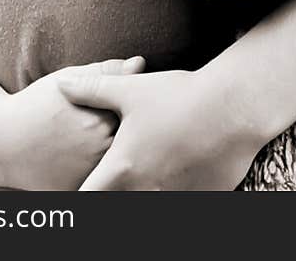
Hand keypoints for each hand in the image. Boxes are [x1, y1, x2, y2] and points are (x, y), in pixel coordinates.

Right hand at [0, 55, 145, 190]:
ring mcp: (88, 177)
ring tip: (104, 141)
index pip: (134, 116)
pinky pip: (101, 184)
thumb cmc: (34, 106)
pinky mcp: (77, 193)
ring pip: (116, 163)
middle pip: (128, 142)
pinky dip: (102, 173)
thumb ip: (105, 73)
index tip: (135, 106)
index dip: (135, 110)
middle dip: (130, 133)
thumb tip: (140, 63)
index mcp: (99, 123)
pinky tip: (90, 159)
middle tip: (124, 125)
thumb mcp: (66, 81)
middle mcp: (97, 154)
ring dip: (117, 154)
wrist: (0, 144)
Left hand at [54, 68, 262, 189]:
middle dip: (114, 194)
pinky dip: (173, 193)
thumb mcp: (131, 91)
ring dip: (143, 194)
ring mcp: (173, 202)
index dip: (81, 196)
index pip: (86, 200)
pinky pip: (178, 205)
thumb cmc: (179, 97)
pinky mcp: (199, 203)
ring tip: (151, 170)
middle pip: (117, 208)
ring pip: (147, 209)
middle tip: (119, 178)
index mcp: (122, 170)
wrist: (233, 108)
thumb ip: (93, 91)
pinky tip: (180, 173)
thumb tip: (61, 85)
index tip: (82, 186)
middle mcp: (144, 194)